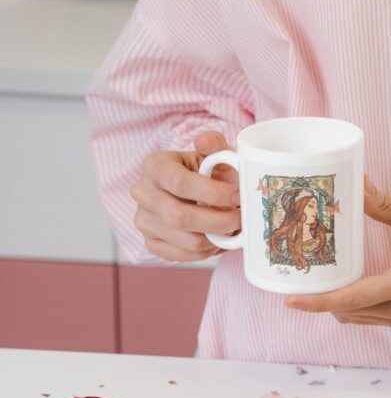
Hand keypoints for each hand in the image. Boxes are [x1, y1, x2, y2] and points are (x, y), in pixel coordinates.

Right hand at [131, 131, 239, 261]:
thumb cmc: (206, 172)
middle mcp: (142, 193)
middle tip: (241, 219)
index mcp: (154, 165)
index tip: (238, 196)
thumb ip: (214, 144)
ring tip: (233, 228)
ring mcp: (143, 221)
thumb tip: (204, 141)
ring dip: (218, 238)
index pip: (180, 183)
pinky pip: (185, 256)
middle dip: (219, 221)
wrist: (192, 192)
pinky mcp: (151, 244)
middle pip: (180, 216)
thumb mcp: (212, 154)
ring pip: (187, 241)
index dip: (213, 193)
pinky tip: (219, 239)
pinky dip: (208, 251)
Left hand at [285, 178, 390, 328]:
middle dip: (317, 298)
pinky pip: (364, 316)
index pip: (356, 298)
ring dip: (330, 302)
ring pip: (353, 316)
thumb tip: (357, 185)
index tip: (291, 300)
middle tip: (293, 276)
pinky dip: (345, 304)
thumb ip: (388, 208)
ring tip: (310, 278)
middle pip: (347, 310)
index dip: (320, 301)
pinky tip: (336, 285)